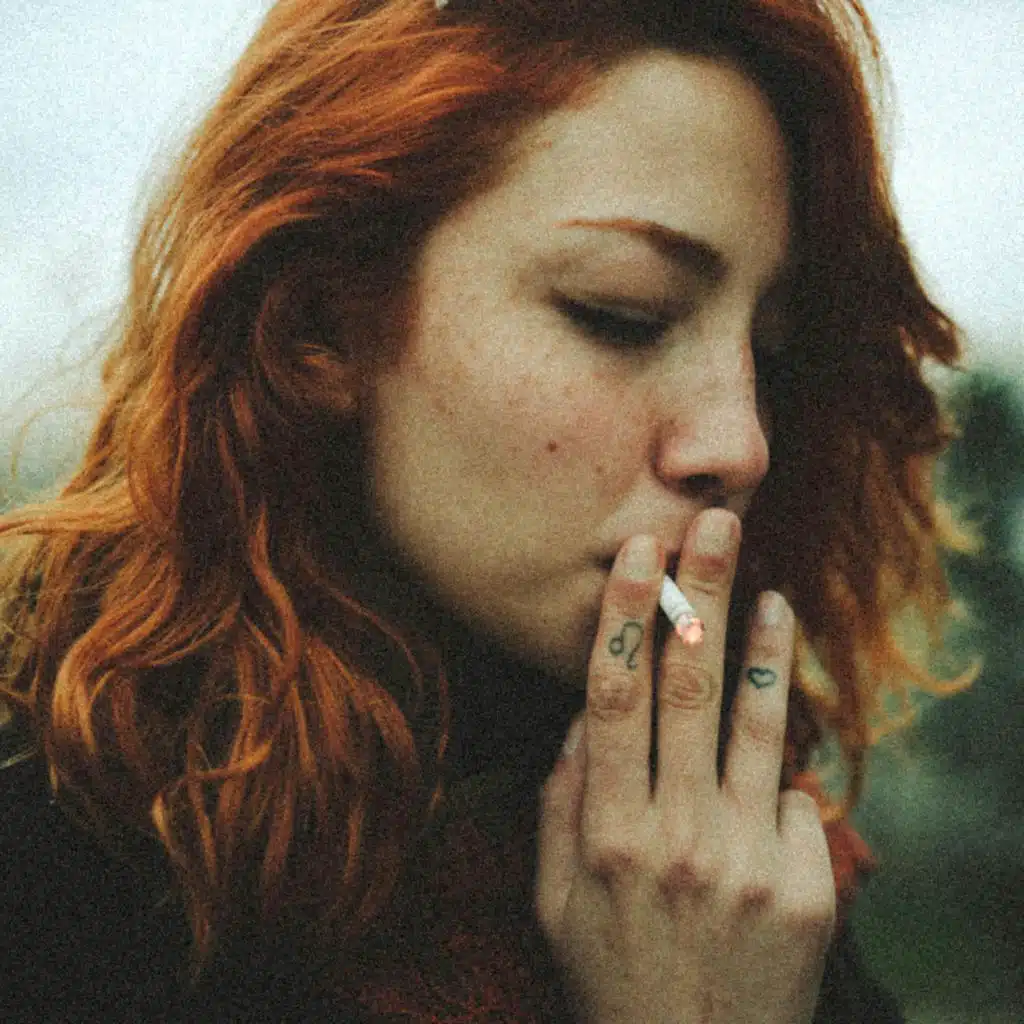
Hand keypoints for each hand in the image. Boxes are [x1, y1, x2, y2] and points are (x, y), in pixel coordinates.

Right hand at [536, 509, 834, 1023]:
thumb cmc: (611, 976)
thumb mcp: (554, 899)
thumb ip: (562, 803)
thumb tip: (581, 718)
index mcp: (606, 833)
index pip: (613, 697)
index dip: (625, 617)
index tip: (637, 555)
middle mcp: (678, 837)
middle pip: (691, 688)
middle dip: (703, 595)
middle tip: (716, 526)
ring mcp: (748, 862)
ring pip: (757, 727)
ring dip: (764, 649)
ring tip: (770, 593)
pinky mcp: (804, 890)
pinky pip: (792, 802)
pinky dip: (777, 775)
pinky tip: (768, 767)